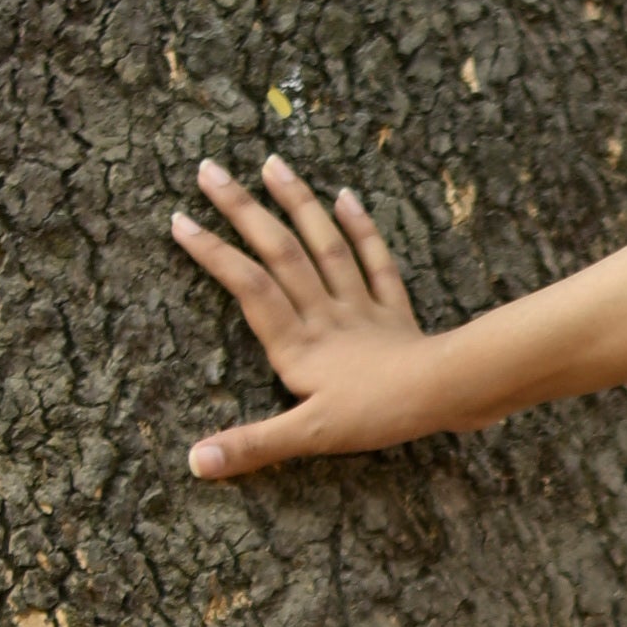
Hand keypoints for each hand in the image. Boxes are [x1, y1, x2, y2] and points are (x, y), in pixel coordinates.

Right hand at [172, 155, 438, 480]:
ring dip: (297, 203)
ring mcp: (360, 307)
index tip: (179, 219)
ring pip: (324, 245)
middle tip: (209, 169)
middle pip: (279, 252)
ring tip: (272, 164)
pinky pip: (375, 261)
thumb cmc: (378, 416)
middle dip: (242, 209)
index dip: (212, 253)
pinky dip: (360, 228)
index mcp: (297, 343)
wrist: (447, 394)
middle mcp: (323, 314)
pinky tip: (344, 196)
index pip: (247, 287)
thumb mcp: (309, 437)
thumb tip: (195, 461)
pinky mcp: (394, 310)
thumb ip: (252, 445)